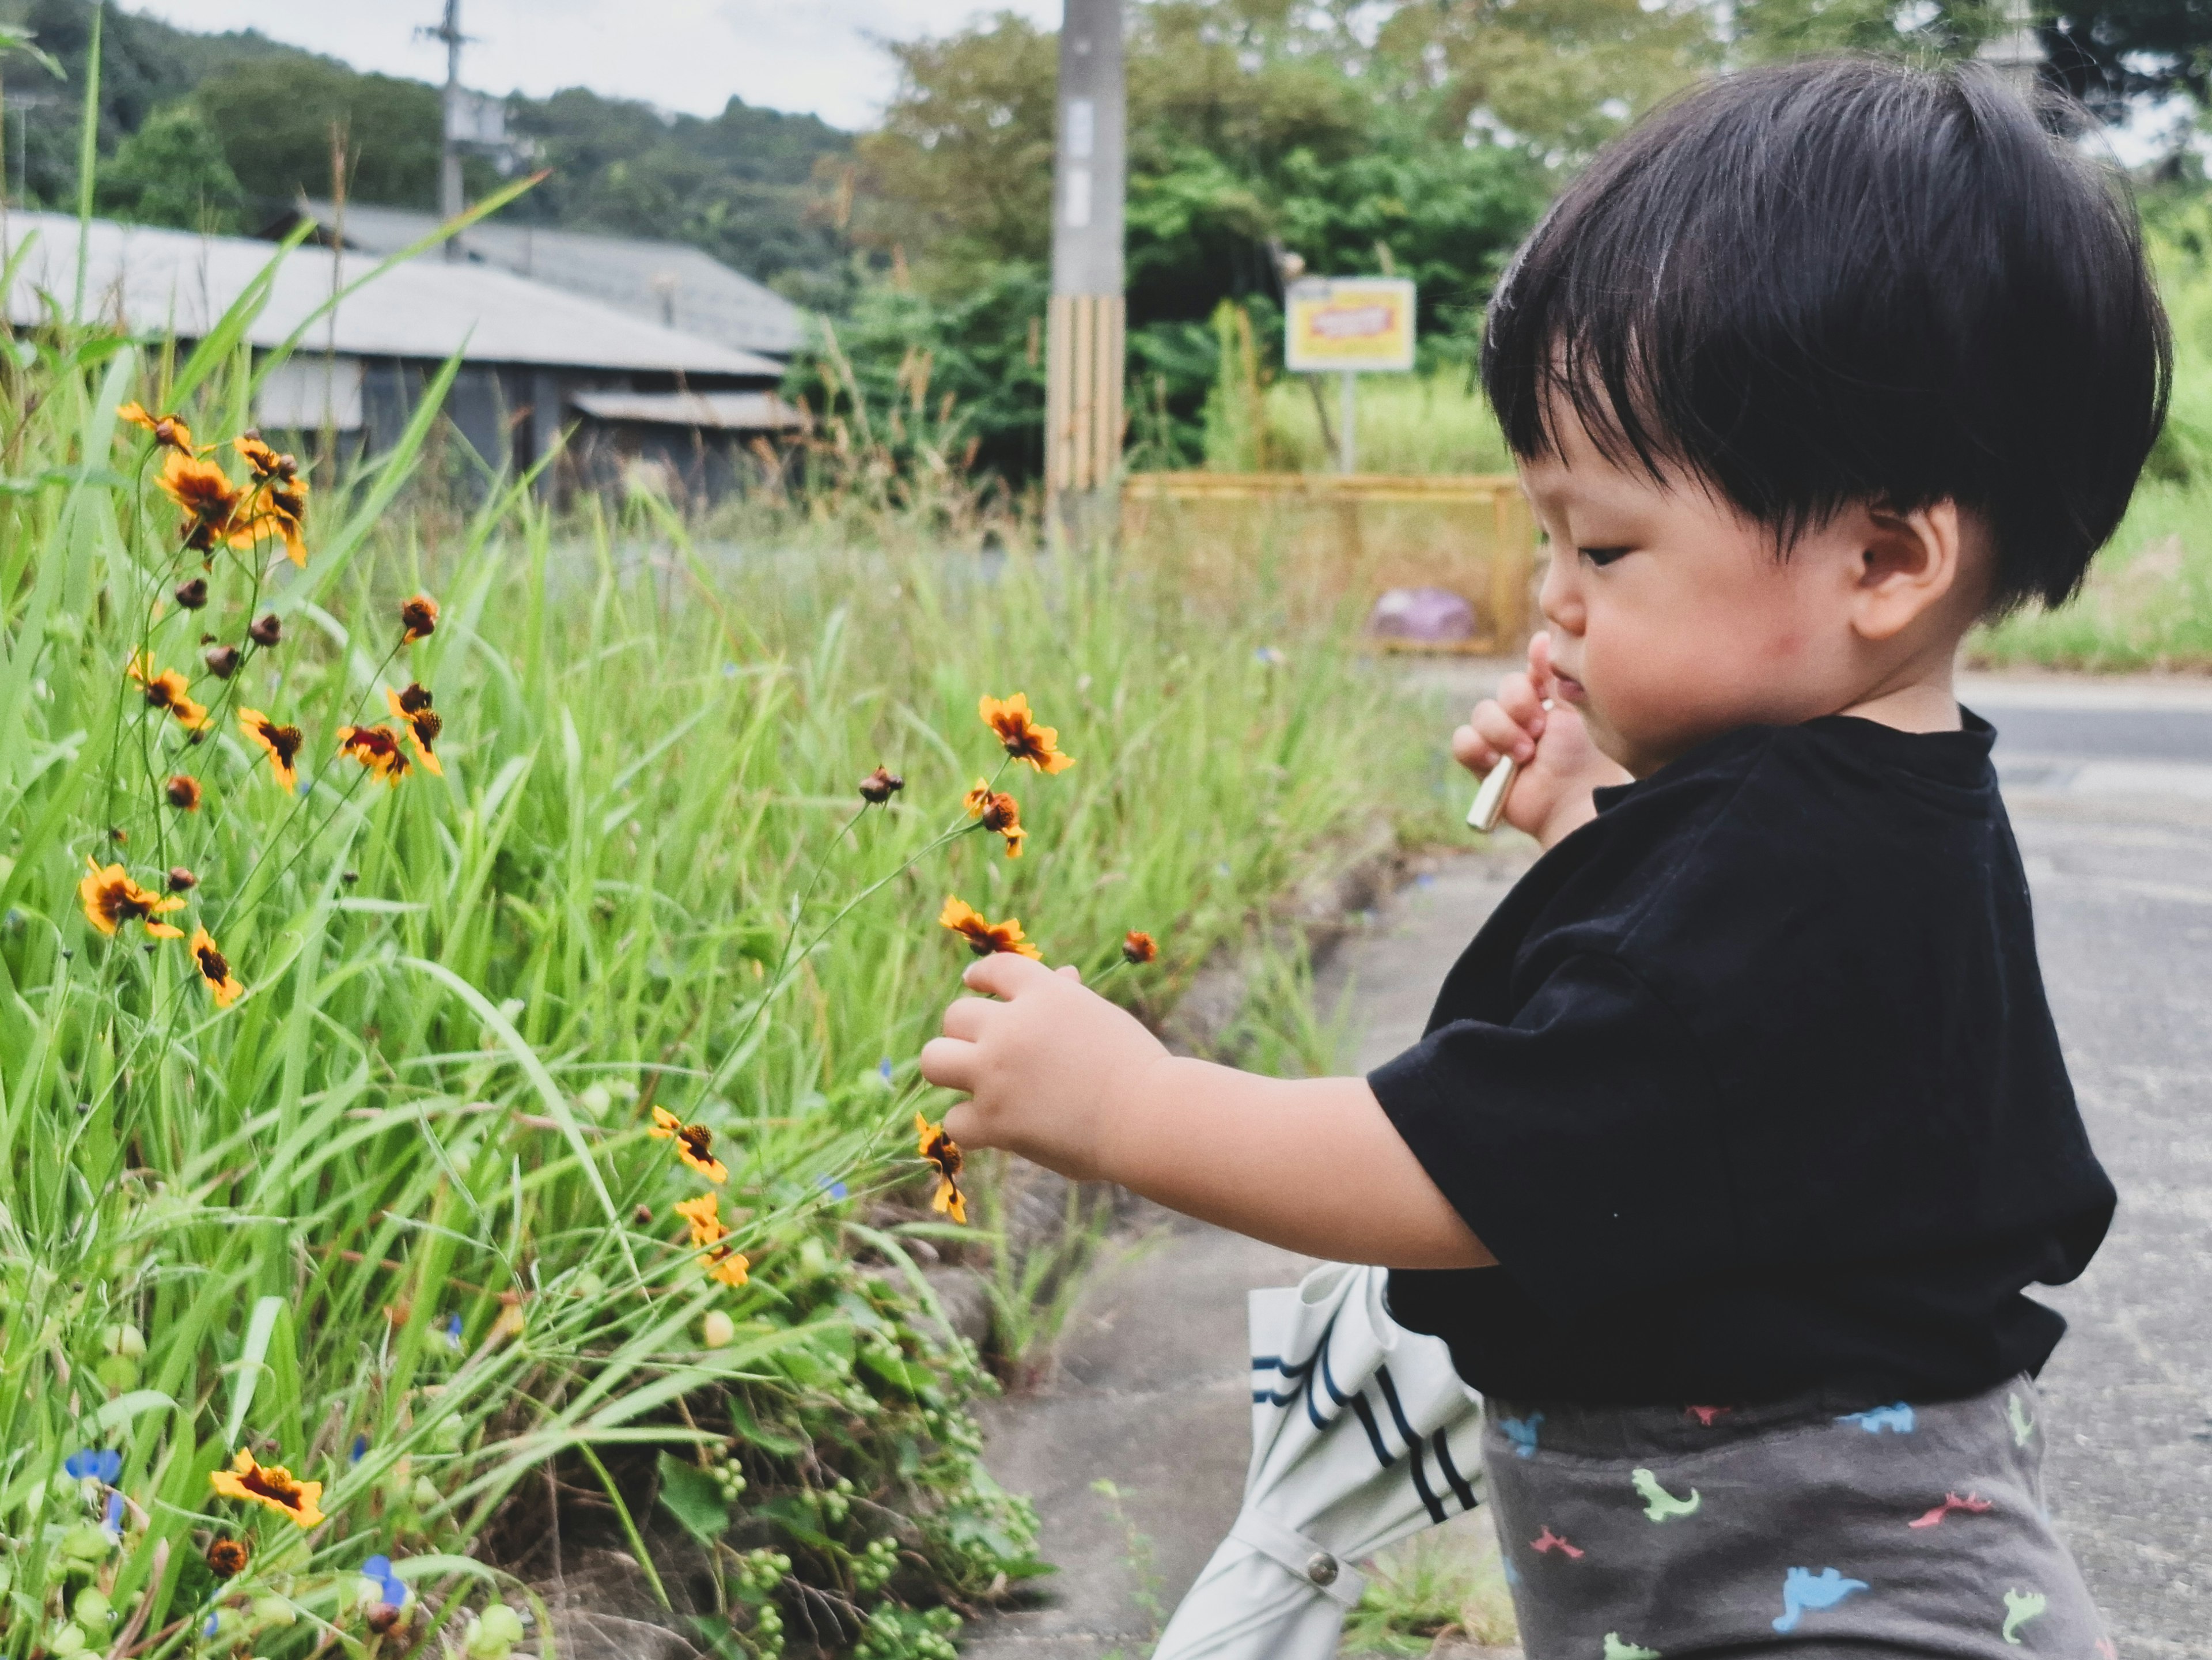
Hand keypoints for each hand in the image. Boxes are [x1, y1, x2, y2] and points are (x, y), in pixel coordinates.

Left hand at [919, 954, 1171, 1180]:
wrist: (1147, 1116)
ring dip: (950, 1070)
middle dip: (966, 1032)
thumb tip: (1062, 975)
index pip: (996, 969)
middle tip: (979, 1050)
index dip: (979, 976)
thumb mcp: (1103, 1018)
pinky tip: (990, 1130)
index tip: (972, 983)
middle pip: (955, 1016)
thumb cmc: (1138, 1068)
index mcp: (1044, 993)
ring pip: (934, 1060)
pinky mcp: (993, 1118)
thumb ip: (1072, 999)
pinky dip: (971, 1127)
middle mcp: (1011, 1026)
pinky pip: (955, 1120)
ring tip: (967, 1085)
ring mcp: (996, 1072)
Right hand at [1451, 633, 1626, 846]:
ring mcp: (1501, 740)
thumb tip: (1541, 635)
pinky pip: (1463, 741)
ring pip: (1482, 713)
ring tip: (1526, 754)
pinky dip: (1476, 747)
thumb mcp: (1577, 708)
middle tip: (1540, 728)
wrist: (1574, 802)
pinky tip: (1496, 762)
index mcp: (1551, 701)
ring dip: (1503, 731)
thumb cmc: (1585, 759)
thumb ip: (1557, 675)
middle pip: (1504, 688)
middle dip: (1519, 704)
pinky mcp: (1482, 764)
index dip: (1532, 676)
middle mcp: (1524, 717)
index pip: (1529, 671)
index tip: (1544, 687)